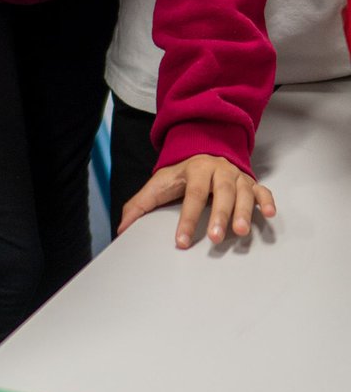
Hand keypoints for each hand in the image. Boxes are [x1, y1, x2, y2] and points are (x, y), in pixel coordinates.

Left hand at [117, 154, 276, 246]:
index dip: (188, 219)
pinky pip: (262, 190)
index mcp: (195, 169)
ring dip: (244, 212)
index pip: (192, 195)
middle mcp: (218, 170)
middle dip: (220, 215)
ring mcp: (237, 176)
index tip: (182, 241)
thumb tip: (122, 229)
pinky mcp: (251, 183)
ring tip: (241, 232)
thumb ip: (139, 206)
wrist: (203, 150)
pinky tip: (269, 214)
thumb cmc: (180, 175)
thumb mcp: (158, 185)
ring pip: (244, 193)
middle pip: (222, 192)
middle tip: (217, 238)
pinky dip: (267, 201)